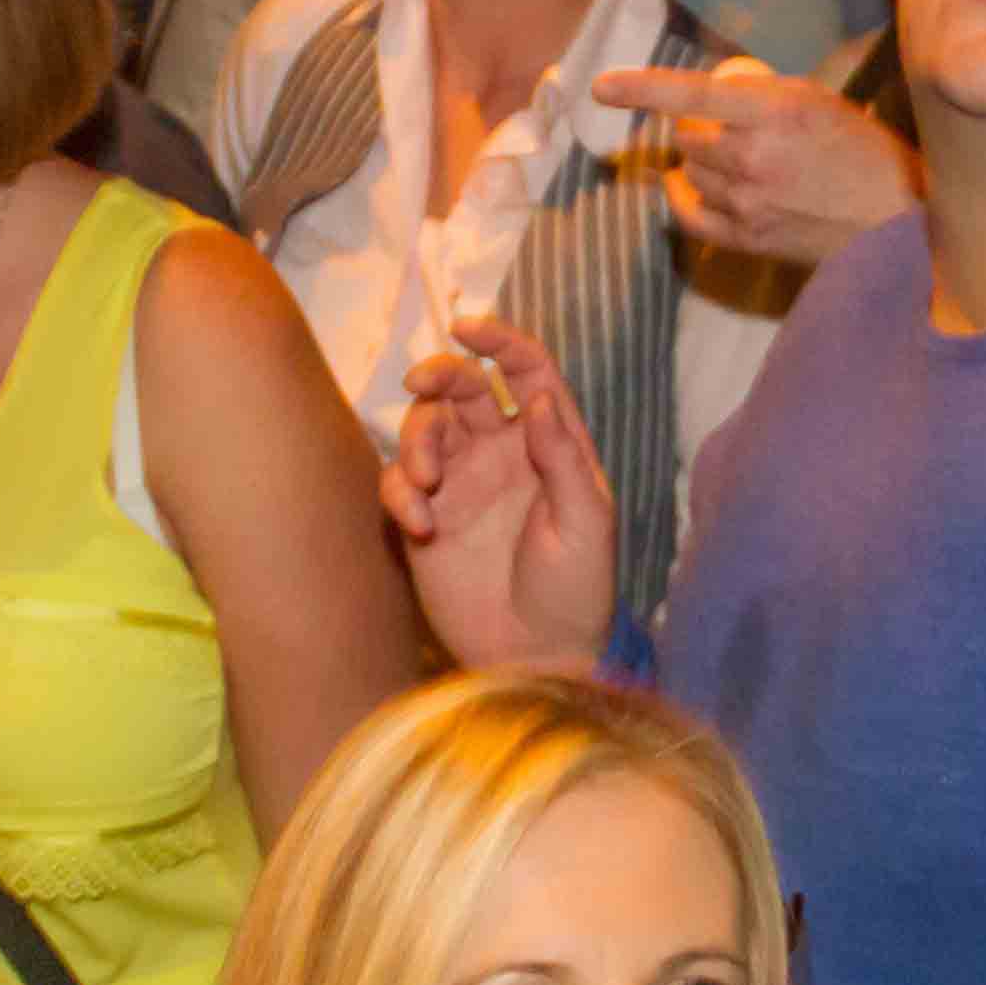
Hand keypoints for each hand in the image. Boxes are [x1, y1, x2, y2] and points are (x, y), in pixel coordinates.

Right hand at [381, 311, 618, 671]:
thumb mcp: (587, 523)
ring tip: (426, 483)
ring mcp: (459, 484)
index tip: (468, 328)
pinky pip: (398, 483)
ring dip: (416, 440)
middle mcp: (501, 452)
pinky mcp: (423, 519)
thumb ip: (562, 458)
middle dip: (440, 374)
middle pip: (464, 387)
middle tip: (421, 384)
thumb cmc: (576, 590)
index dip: (500, 341)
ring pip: (424, 427)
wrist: (536, 656)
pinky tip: (417, 525)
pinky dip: (398, 492)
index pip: (526, 371)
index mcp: (548, 443)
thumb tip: (536, 397)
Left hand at [597, 58, 917, 265]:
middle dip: (693, 127)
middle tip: (725, 130)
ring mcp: (749, 202)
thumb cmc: (861, 152)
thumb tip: (704, 95)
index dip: (641, 89)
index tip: (601, 86)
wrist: (895, 220)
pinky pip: (689, 214)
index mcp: (778, 110)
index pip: (693, 93)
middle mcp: (756, 155)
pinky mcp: (748, 239)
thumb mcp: (817, 102)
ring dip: (699, 162)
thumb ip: (759, 96)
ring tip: (739, 162)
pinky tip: (693, 188)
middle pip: (686, 135)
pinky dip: (685, 196)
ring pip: (689, 171)